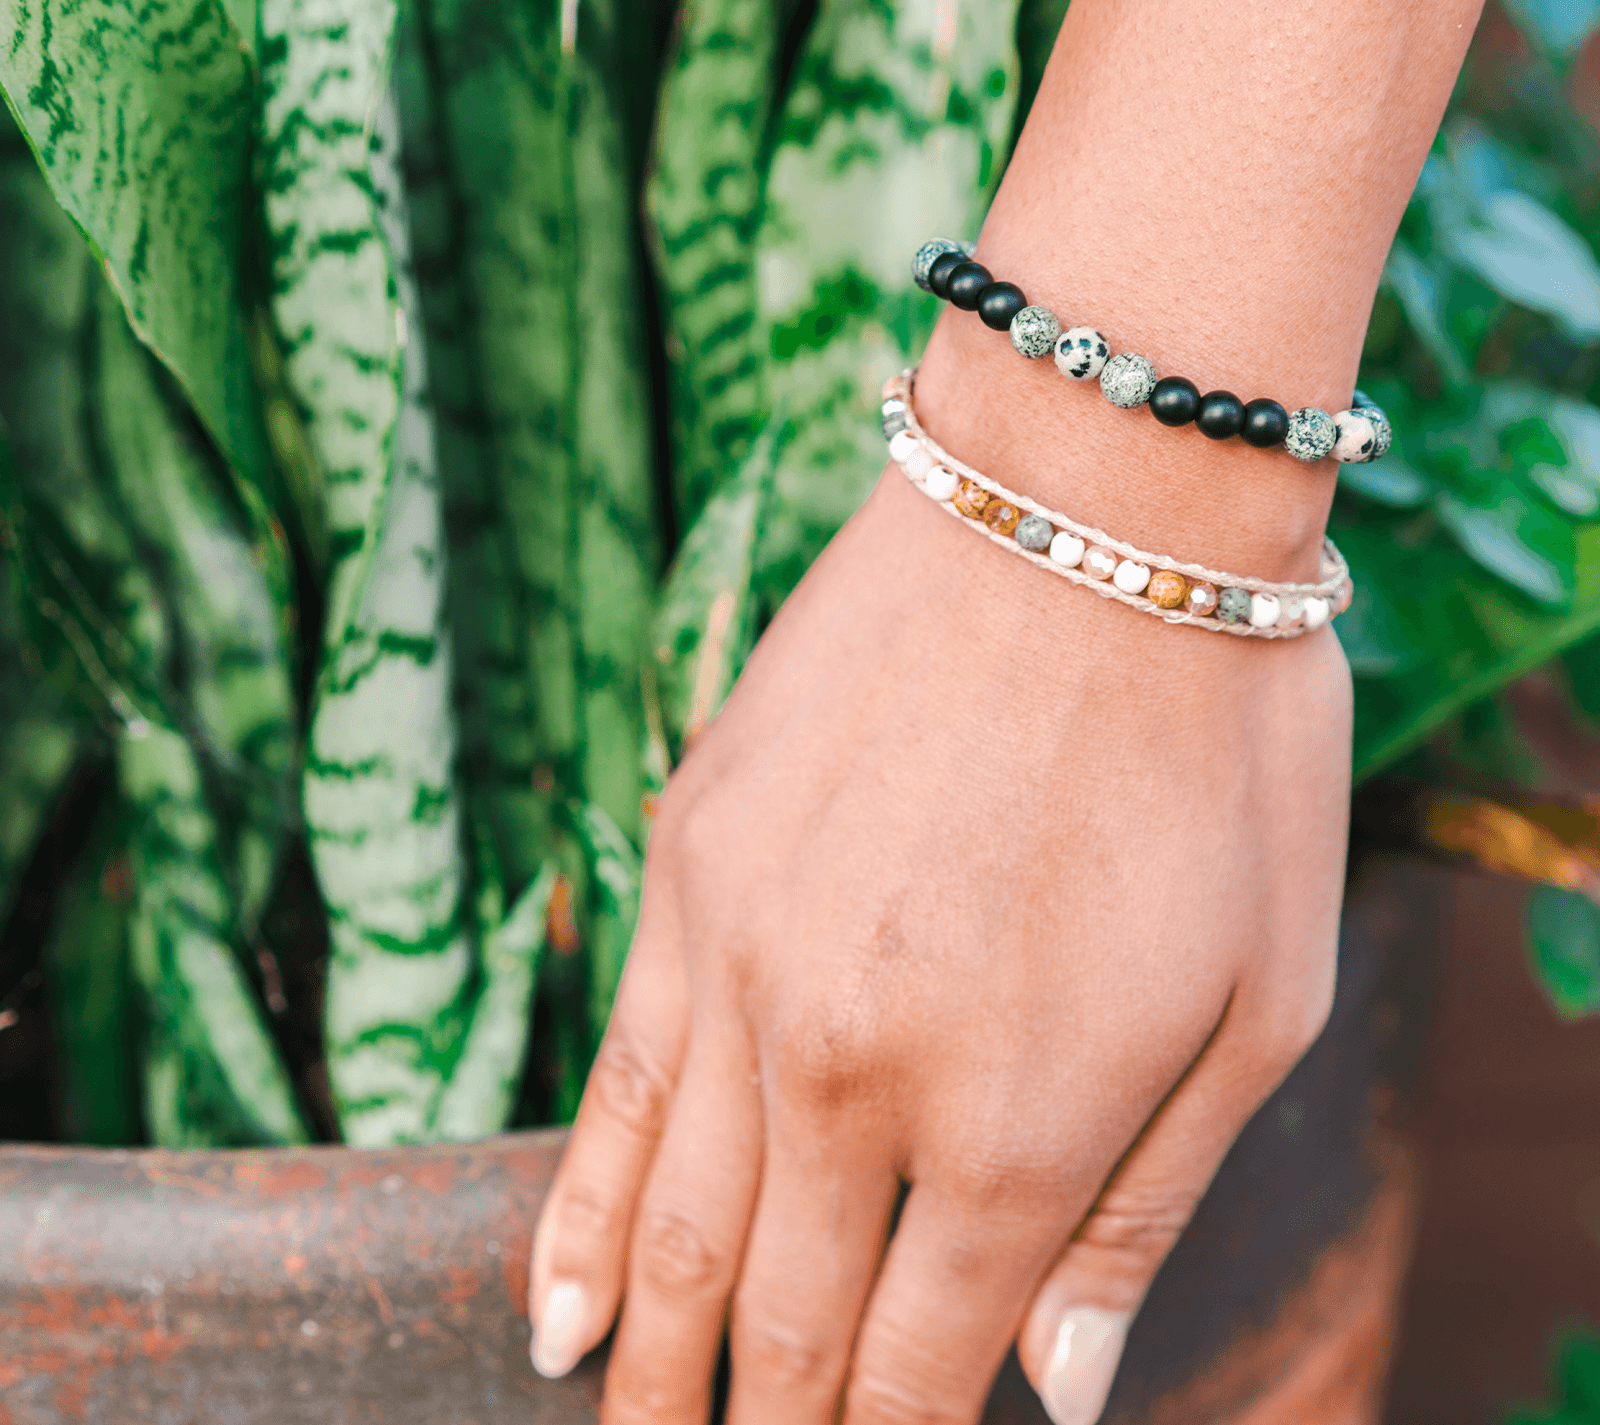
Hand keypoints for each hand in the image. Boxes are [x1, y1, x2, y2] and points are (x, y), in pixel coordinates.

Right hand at [527, 463, 1349, 1424]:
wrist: (1083, 513)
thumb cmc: (1215, 749)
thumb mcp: (1260, 1002)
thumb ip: (1144, 1214)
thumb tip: (1058, 1388)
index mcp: (1014, 1128)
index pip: (918, 1378)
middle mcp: (852, 1073)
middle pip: (784, 1326)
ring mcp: (744, 965)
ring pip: (674, 1232)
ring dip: (655, 1368)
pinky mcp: (687, 866)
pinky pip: (616, 1086)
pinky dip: (576, 1224)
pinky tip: (554, 1315)